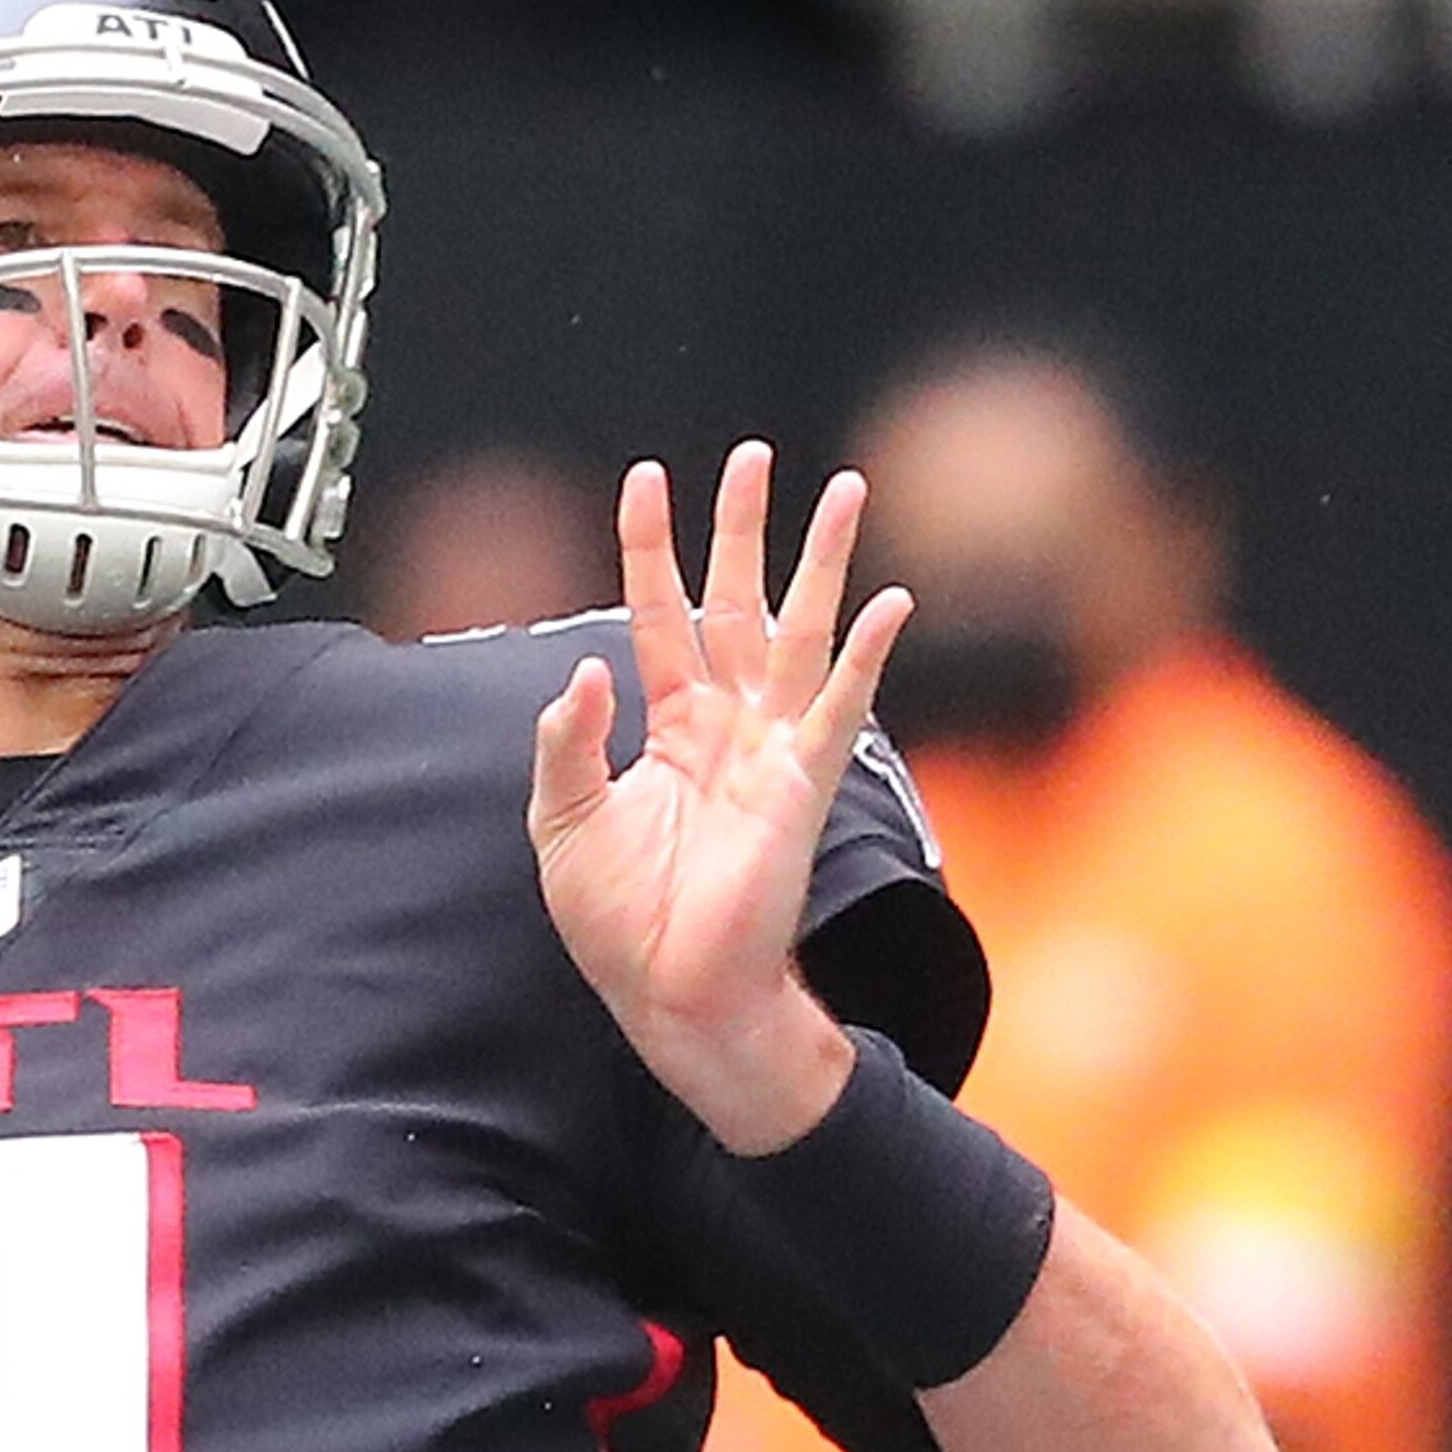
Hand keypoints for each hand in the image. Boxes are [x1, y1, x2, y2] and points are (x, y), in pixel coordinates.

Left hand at [527, 442, 911, 1152]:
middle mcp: (727, 727)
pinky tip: (888, 604)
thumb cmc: (621, 923)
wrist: (669, 995)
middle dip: (746, 530)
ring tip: (843, 491)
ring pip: (801, 633)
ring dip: (822, 563)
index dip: (651, 548)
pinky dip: (864, 656)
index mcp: (671, 728)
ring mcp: (770, 751)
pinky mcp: (801, 787)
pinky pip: (837, 709)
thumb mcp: (563, 820)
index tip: (646, 479)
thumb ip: (566, 741)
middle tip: (753, 457)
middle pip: (741, 602)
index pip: (659, 614)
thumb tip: (583, 669)